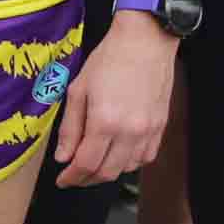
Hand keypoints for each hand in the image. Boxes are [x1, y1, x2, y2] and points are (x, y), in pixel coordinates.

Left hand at [54, 15, 175, 185]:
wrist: (145, 42)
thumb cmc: (108, 60)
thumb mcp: (78, 90)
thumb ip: (70, 128)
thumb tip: (63, 157)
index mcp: (106, 122)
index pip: (86, 164)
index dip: (72, 178)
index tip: (62, 181)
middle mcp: (130, 132)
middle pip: (107, 172)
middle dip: (87, 180)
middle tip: (74, 176)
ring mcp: (149, 131)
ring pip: (127, 168)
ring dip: (108, 172)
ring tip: (92, 165)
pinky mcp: (161, 127)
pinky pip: (145, 157)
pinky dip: (129, 163)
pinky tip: (117, 155)